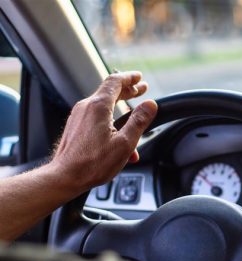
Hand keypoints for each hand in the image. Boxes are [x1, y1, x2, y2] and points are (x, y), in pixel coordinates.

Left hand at [50, 71, 157, 190]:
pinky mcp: (76, 126)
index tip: (139, 77)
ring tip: (135, 114)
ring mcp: (78, 116)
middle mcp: (86, 107)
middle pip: (109, 91)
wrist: (65, 176)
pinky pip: (96, 117)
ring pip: (103, 105)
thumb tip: (150, 105)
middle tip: (141, 89)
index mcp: (99, 106)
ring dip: (121, 107)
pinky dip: (111, 119)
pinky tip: (120, 137)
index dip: (130, 77)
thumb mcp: (125, 143)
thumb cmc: (93, 163)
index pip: (115, 81)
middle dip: (127, 90)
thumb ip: (139, 121)